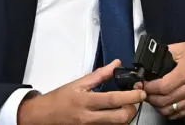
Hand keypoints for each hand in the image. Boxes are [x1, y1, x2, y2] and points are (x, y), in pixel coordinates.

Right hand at [17, 59, 146, 124]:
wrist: (43, 116)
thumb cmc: (59, 99)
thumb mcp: (78, 83)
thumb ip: (99, 75)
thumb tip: (115, 65)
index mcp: (86, 102)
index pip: (113, 100)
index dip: (130, 96)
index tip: (140, 91)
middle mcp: (89, 118)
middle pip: (120, 118)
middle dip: (133, 108)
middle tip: (135, 99)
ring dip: (127, 115)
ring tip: (126, 105)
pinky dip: (117, 121)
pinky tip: (116, 113)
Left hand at [144, 41, 184, 119]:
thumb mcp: (181, 48)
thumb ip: (164, 55)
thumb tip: (148, 64)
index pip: (164, 86)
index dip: (150, 88)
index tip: (143, 85)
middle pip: (166, 100)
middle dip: (151, 98)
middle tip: (145, 93)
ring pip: (173, 110)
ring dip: (159, 106)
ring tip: (154, 99)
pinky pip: (182, 113)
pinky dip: (171, 111)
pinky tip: (165, 104)